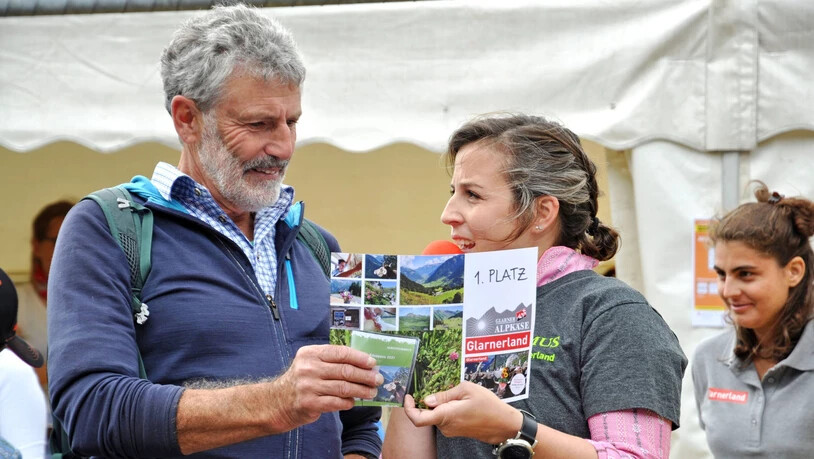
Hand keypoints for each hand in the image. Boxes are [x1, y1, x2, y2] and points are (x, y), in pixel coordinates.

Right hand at [272, 344, 381, 429]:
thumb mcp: (312, 363)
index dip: (359, 358)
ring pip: (343, 388)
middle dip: (365, 375)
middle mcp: (308, 368)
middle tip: (377, 379)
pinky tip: (353, 402)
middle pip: (344, 371)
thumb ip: (332, 360)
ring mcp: (308, 386)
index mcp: (311, 353)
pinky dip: (348, 402)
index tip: (372, 363)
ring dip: (361, 390)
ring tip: (371, 392)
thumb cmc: (303, 379)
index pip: (340, 353)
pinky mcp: (309, 403)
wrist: (279, 401)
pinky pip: (335, 402)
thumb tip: (364, 364)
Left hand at [403, 381, 522, 444]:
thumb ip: (444, 394)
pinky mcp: (456, 430)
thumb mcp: (467, 390)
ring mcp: (450, 430)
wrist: (504, 424)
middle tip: (435, 386)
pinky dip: (445, 409)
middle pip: (426, 414)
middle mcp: (445, 426)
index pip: (417, 418)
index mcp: (445, 415)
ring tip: (456, 393)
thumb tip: (427, 399)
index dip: (408, 408)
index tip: (408, 396)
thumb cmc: (488, 405)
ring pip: (436, 415)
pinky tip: (458, 401)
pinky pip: (444, 419)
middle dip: (427, 401)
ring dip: (439, 404)